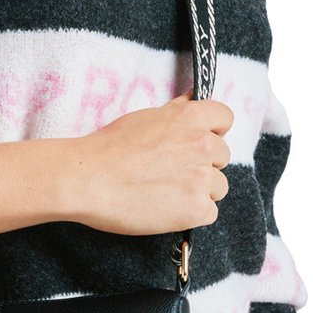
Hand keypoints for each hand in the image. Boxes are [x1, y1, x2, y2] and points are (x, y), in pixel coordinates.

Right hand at [66, 90, 233, 235]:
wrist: (87, 179)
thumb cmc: (109, 147)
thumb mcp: (145, 117)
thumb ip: (177, 111)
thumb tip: (194, 99)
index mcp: (190, 118)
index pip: (225, 118)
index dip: (213, 130)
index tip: (198, 140)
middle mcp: (202, 145)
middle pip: (222, 156)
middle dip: (203, 163)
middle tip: (171, 170)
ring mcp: (202, 179)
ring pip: (218, 186)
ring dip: (198, 190)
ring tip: (166, 192)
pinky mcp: (196, 210)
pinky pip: (209, 212)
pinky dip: (191, 213)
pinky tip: (166, 208)